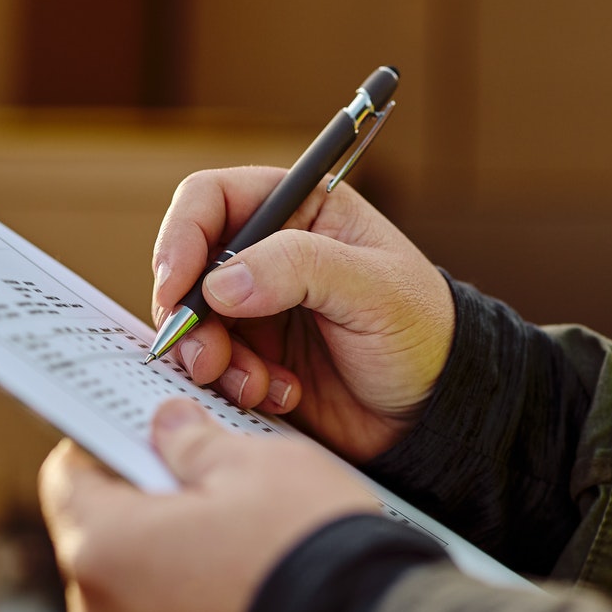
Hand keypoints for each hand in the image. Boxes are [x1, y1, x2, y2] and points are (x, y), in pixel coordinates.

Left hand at [40, 400, 379, 611]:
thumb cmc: (311, 558)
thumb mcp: (259, 465)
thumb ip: (194, 442)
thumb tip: (170, 428)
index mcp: (102, 550)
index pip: (66, 480)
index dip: (106, 450)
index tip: (142, 442)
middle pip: (103, 549)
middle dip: (149, 521)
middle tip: (215, 502)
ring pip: (136, 610)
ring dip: (173, 583)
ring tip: (247, 565)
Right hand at [151, 167, 453, 462]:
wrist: (435, 412)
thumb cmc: (424, 332)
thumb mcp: (373, 290)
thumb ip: (300, 268)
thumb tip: (219, 282)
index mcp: (302, 209)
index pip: (212, 198)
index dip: (182, 235)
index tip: (176, 286)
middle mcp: (270, 253)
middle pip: (188, 265)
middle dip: (189, 314)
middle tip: (208, 356)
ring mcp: (257, 307)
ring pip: (193, 322)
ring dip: (211, 357)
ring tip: (256, 385)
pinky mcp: (254, 357)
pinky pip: (212, 368)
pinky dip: (234, 385)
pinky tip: (282, 396)